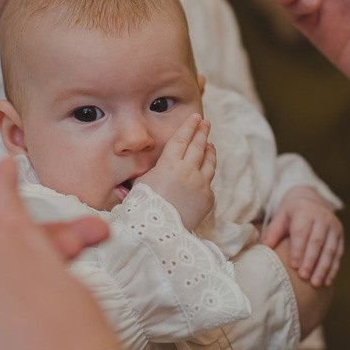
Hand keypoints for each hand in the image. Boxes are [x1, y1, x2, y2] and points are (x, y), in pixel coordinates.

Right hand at [136, 113, 215, 229]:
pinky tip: (207, 168)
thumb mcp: (141, 185)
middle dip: (202, 132)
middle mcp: (188, 171)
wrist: (160, 233)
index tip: (195, 116)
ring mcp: (201, 185)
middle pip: (198, 146)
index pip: (181, 139)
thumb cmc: (144, 208)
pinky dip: (207, 172)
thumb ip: (148, 173)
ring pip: (209, 162)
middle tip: (205, 122)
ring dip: (209, 150)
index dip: (188, 126)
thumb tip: (140, 170)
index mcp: (169, 165)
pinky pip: (208, 182)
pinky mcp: (208, 198)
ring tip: (210, 143)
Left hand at [261, 187, 342, 288]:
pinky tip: (327, 281)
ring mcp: (334, 226)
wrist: (311, 200)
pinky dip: (332, 268)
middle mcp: (322, 217)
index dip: (298, 250)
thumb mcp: (280, 217)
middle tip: (304, 276)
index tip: (293, 266)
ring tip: (315, 283)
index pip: (302, 232)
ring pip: (329, 249)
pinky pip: (338, 253)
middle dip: (310, 261)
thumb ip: (273, 231)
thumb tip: (265, 247)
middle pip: (317, 242)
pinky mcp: (340, 235)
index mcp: (305, 211)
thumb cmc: (291, 213)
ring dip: (323, 268)